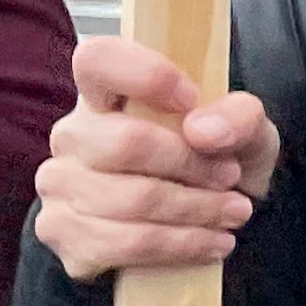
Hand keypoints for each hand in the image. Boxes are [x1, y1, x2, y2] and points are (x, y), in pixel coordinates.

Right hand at [36, 37, 277, 284]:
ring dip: (195, 211)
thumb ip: (239, 117)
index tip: (191, 98)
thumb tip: (203, 130)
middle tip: (232, 178)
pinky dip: (178, 245)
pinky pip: (118, 244)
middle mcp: (73, 134)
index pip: (98, 59)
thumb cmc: (217, 158)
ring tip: (235, 213)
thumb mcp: (246, 130)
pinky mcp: (60, 231)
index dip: (145, 75)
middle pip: (124, 143)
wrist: (203, 219)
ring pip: (128, 200)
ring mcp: (59, 183)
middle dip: (191, 165)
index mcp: (107, 92)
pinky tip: (211, 243)